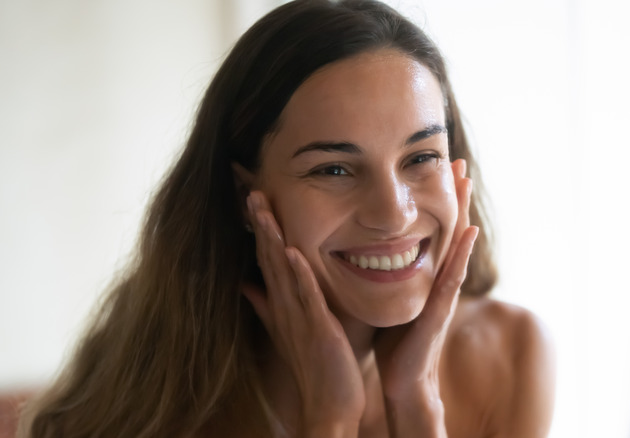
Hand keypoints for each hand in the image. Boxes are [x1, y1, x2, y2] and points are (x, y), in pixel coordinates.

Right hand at [242, 191, 364, 435]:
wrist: (328, 402)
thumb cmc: (315, 364)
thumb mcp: (287, 328)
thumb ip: (267, 304)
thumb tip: (244, 284)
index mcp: (282, 303)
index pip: (267, 258)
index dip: (260, 228)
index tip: (253, 198)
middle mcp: (285, 306)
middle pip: (269, 257)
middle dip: (260, 223)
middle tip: (251, 189)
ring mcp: (298, 316)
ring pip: (282, 270)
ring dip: (273, 238)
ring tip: (263, 207)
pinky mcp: (316, 328)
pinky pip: (306, 296)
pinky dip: (299, 273)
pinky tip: (294, 250)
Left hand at [373, 159, 478, 437]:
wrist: (402, 381)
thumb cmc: (394, 343)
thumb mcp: (385, 300)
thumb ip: (380, 278)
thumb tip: (357, 253)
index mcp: (423, 275)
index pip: (431, 230)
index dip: (436, 200)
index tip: (436, 168)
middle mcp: (437, 278)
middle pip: (448, 229)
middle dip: (454, 195)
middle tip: (459, 160)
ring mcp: (442, 292)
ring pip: (456, 245)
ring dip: (463, 212)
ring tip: (467, 181)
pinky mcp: (440, 310)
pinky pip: (453, 277)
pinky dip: (463, 253)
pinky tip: (471, 231)